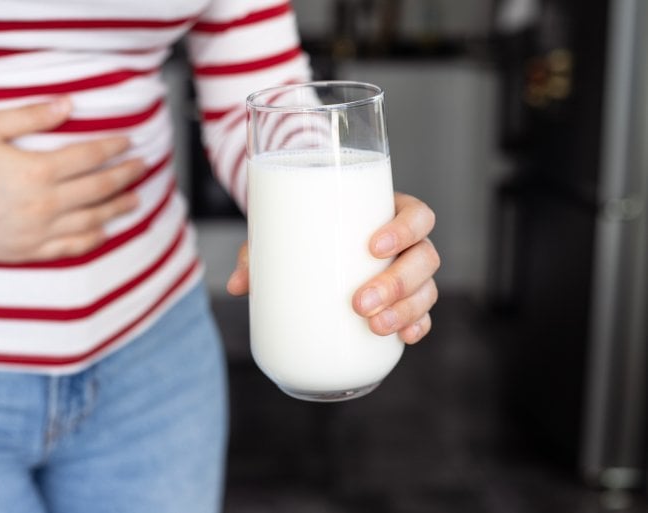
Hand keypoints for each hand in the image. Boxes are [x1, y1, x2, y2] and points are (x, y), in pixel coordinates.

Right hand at [0, 98, 143, 262]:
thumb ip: (30, 117)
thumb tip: (67, 105)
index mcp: (37, 170)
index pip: (90, 156)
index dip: (114, 148)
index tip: (129, 143)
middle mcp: (46, 203)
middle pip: (99, 188)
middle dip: (125, 176)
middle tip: (141, 168)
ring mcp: (40, 231)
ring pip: (92, 220)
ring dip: (117, 209)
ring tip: (134, 200)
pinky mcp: (30, 251)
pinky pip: (71, 248)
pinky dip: (93, 239)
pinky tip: (105, 232)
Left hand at [227, 192, 439, 343]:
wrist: (313, 238)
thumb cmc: (307, 228)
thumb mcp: (286, 232)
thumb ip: (261, 253)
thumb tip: (235, 285)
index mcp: (388, 211)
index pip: (417, 215)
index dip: (404, 229)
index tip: (372, 246)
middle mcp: (408, 242)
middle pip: (425, 257)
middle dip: (396, 283)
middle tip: (359, 303)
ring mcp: (411, 273)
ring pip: (427, 288)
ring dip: (406, 310)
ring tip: (374, 326)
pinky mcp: (407, 300)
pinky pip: (424, 313)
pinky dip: (417, 325)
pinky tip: (405, 337)